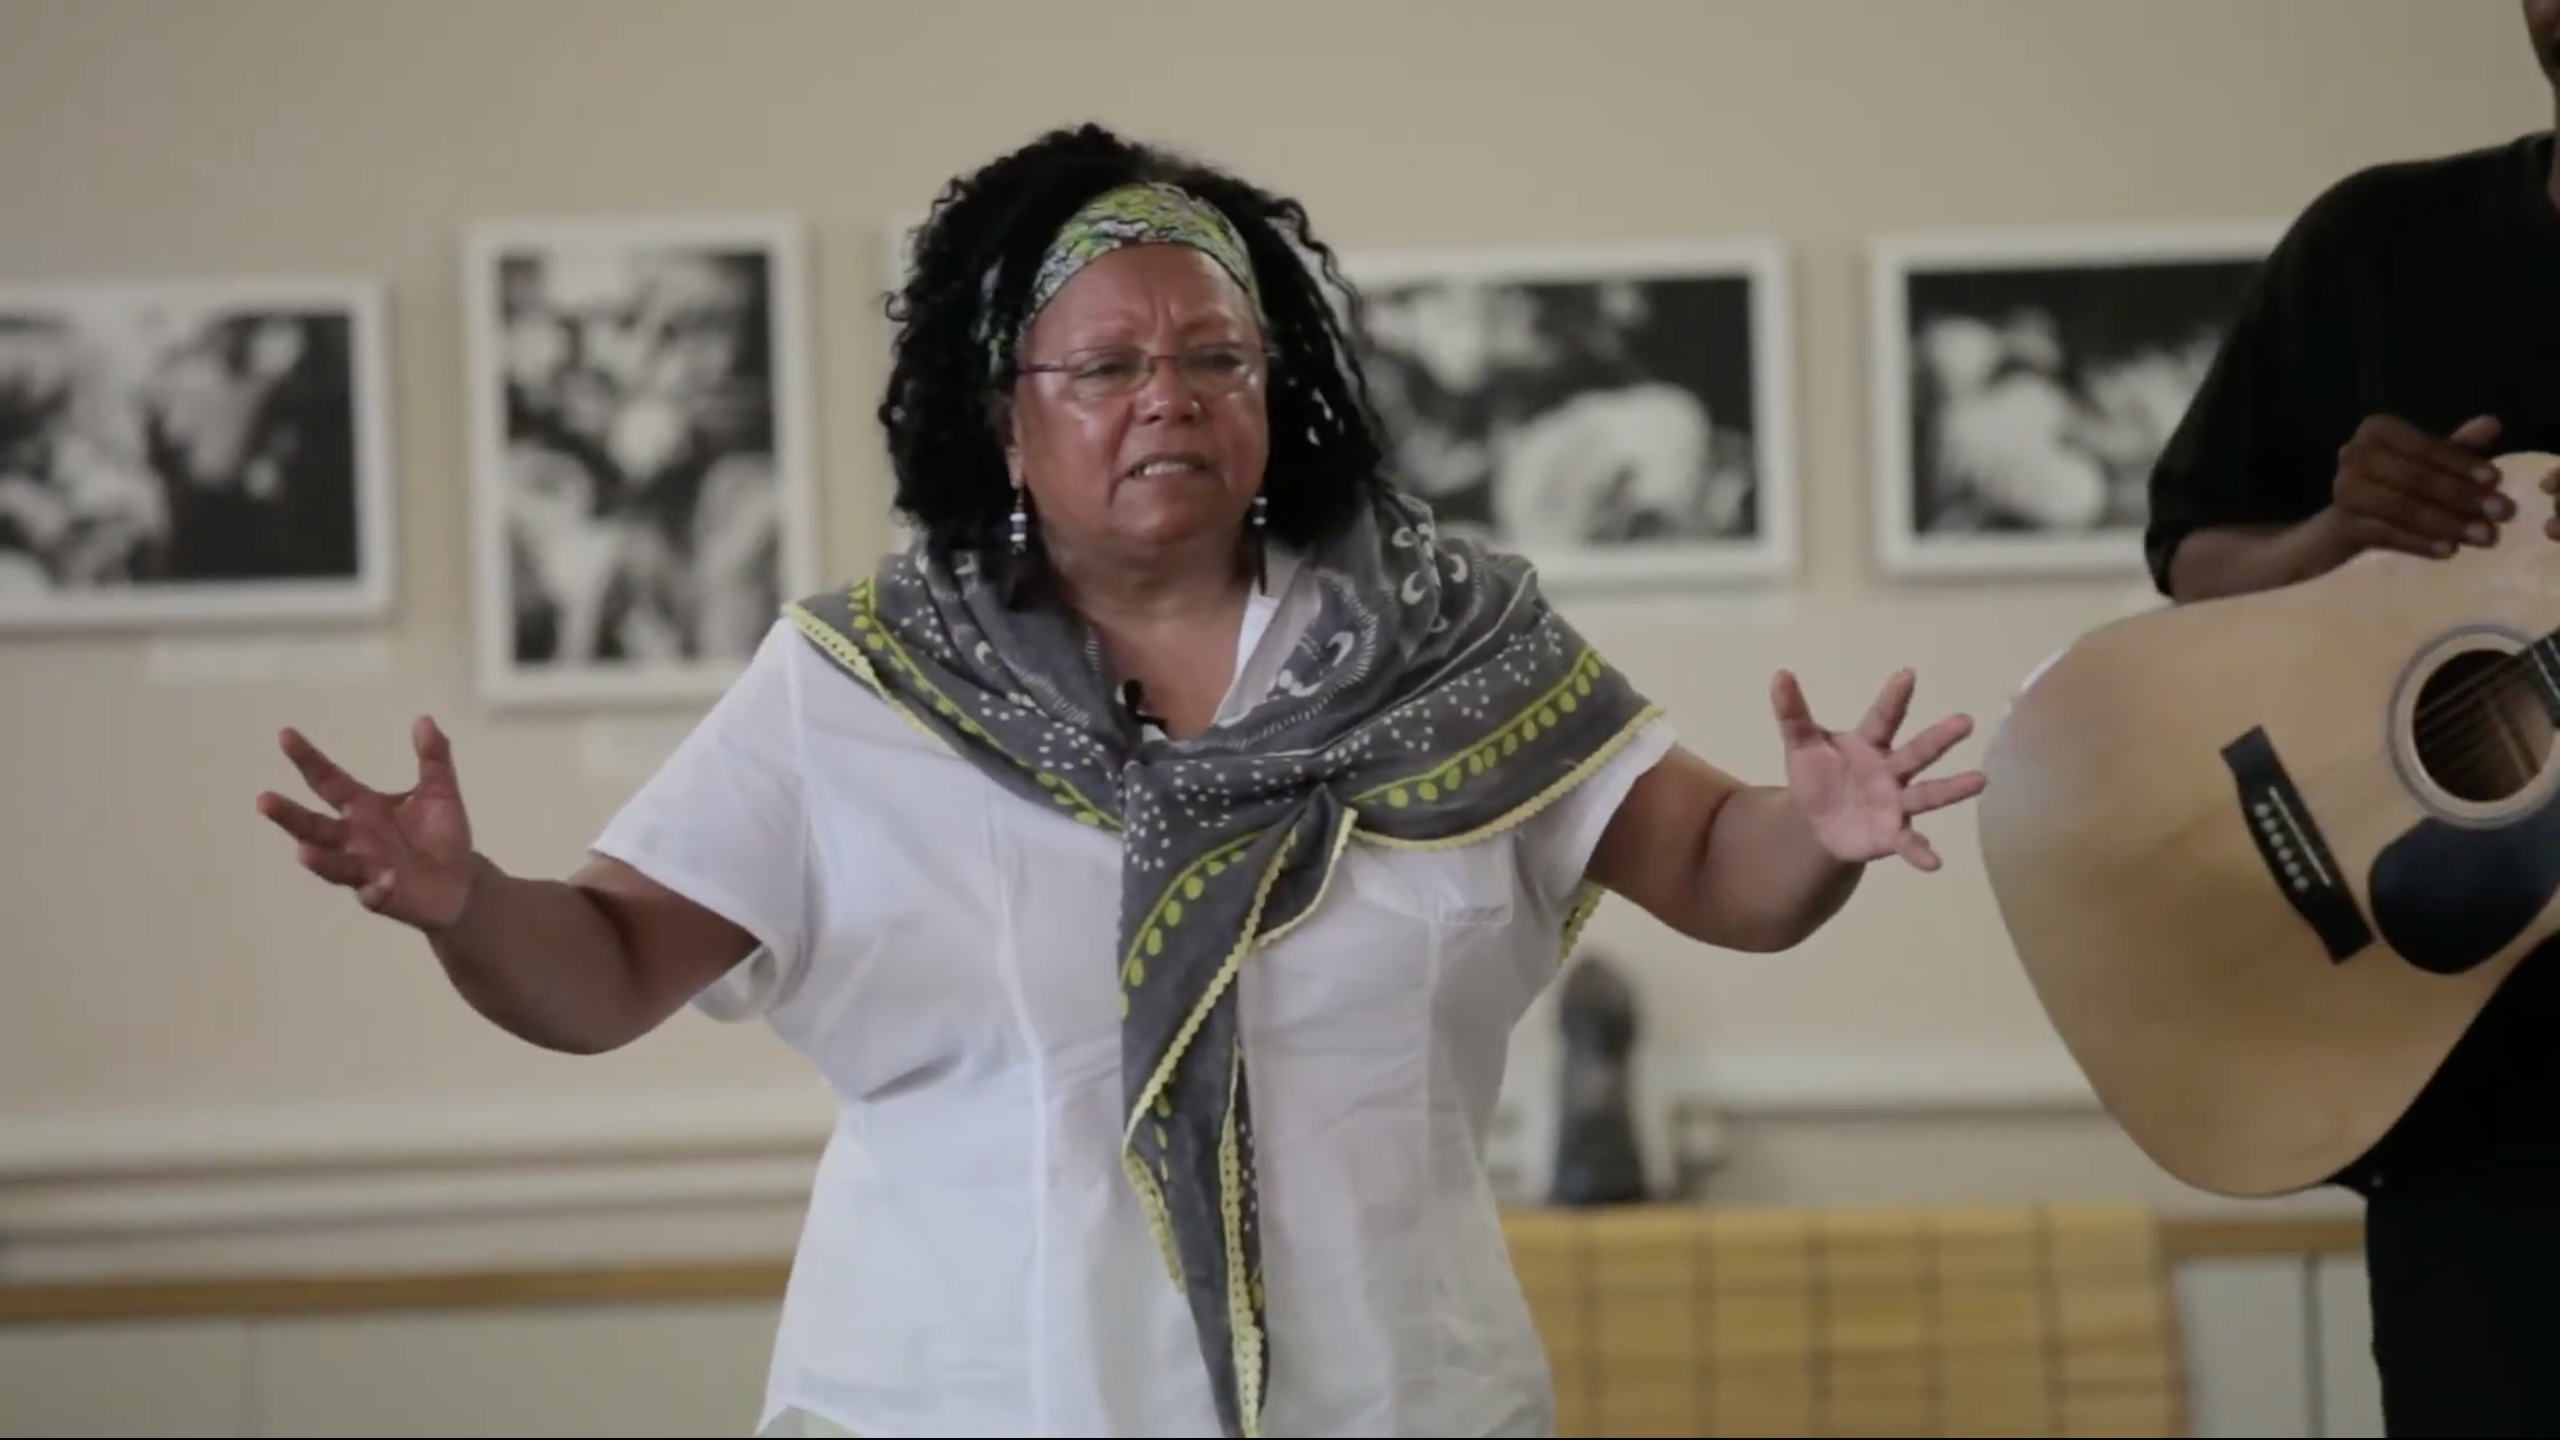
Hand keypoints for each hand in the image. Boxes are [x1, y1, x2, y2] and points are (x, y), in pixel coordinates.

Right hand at [256, 716, 476, 928]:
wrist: (462, 881)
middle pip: (314, 826)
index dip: (307, 759)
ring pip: (333, 865)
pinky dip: (375, 889)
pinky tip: (382, 881)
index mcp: (362, 808)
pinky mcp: (383, 896)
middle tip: (264, 800)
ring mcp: (364, 869)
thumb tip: (424, 719)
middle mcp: (353, 838)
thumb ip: (433, 758)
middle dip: (289, 815)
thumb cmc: (440, 834)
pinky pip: (373, 894)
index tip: (285, 734)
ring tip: (303, 852)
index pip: (328, 780)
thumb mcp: (440, 791)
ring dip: (320, 860)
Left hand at [1772, 668, 1984, 871]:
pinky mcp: (1892, 833)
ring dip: (1952, 789)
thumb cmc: (1817, 775)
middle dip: (1940, 738)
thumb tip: (1779, 674)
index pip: (1883, 718)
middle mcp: (1891, 769)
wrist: (1815, 823)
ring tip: (1980, 780)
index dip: (1894, 697)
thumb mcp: (1800, 744)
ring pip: (1927, 793)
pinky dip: (1921, 851)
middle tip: (1966, 721)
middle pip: (1917, 751)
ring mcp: (1896, 801)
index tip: (1907, 674)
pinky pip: (1909, 842)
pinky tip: (1934, 863)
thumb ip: (1792, 713)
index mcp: (1869, 743)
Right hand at [2328, 414, 2510, 557]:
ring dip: (2445, 523)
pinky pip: (2384, 535)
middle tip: (2501, 513)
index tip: (2496, 481)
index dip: (2461, 463)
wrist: (2348, 519)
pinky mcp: (2341, 524)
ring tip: (2484, 536)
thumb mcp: (2429, 462)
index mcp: (2377, 430)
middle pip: (2413, 477)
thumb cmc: (2396, 483)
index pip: (2424, 446)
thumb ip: (2458, 447)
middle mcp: (2353, 454)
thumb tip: (2492, 424)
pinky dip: (2419, 543)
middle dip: (2460, 496)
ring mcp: (2342, 490)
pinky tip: (2449, 551)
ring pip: (2399, 507)